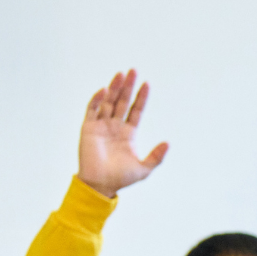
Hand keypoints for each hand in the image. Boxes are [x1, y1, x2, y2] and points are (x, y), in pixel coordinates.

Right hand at [78, 70, 168, 197]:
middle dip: (127, 87)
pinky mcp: (88, 128)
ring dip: (114, 88)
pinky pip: (92, 110)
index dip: (141, 98)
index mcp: (128, 133)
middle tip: (133, 71)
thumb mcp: (144, 168)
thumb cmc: (121, 178)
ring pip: (108, 102)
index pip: (136, 110)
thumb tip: (168, 143)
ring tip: (121, 74)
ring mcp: (101, 126)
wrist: (101, 185)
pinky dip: (97, 100)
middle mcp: (114, 126)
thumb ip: (156, 156)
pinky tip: (104, 90)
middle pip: (122, 102)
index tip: (147, 84)